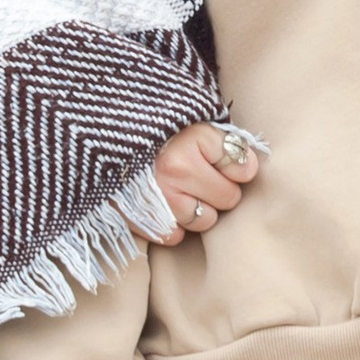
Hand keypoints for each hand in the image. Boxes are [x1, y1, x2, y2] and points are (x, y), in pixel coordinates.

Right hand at [148, 121, 262, 247]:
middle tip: (199, 175)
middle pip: (229, 198)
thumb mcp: (195, 123)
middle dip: (220, 189)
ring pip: (205, 221)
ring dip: (199, 209)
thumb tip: (250, 169)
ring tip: (182, 190)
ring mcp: (158, 198)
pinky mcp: (141, 220)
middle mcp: (175, 171)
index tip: (218, 158)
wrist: (109, 138)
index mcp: (192, 141)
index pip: (243, 167)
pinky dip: (174, 226)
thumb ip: (227, 142)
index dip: (235, 164)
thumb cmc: (159, 132)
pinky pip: (176, 236)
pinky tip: (166, 205)